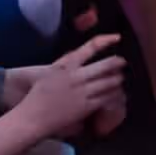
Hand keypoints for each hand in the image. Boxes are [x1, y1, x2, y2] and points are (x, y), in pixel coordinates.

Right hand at [11, 35, 128, 138]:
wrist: (33, 117)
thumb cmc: (37, 95)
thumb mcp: (49, 72)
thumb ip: (65, 64)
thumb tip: (78, 57)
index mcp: (66, 64)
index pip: (90, 47)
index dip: (106, 40)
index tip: (117, 37)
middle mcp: (76, 76)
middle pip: (105, 65)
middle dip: (117, 62)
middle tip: (123, 62)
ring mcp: (82, 92)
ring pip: (108, 82)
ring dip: (117, 79)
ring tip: (121, 77)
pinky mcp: (85, 107)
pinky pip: (105, 98)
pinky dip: (114, 94)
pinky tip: (117, 94)